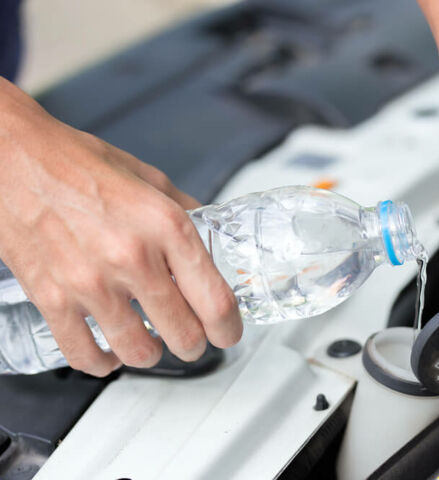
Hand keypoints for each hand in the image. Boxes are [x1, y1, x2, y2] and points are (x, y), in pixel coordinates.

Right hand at [0, 78, 241, 375]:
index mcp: (166, 226)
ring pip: (139, 352)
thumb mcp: (149, 179)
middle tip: (192, 339)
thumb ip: (185, 210)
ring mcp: (90, 283)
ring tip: (153, 346)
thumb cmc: (78, 164)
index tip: (228, 333)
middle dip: (194, 344)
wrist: (13, 159)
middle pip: (184, 334)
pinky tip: (109, 355)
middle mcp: (133, 258)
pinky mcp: (51, 298)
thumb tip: (212, 233)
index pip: (216, 300)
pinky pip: (84, 355)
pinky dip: (103, 363)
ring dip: (152, 355)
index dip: (229, 328)